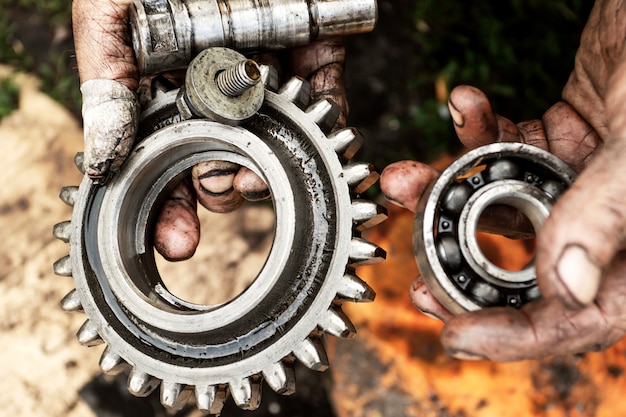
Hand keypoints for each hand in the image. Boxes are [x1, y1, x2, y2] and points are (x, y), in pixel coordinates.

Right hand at [73, 1, 347, 260]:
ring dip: (276, 171)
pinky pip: (327, 102)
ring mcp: (267, 72)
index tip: (176, 243)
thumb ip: (107, 77)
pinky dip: (329, 130)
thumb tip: (99, 158)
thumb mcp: (112, 6)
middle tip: (232, 193)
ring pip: (276, 144)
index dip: (164, 205)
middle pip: (220, 161)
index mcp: (166, 80)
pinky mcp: (315, 52)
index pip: (160, 159)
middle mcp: (216, 85)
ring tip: (270, 177)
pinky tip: (324, 153)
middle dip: (226, 189)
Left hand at [380, 0, 625, 360]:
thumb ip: (607, 210)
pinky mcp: (568, 136)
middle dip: (462, 264)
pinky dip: (481, 131)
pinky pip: (512, 146)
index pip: (583, 314)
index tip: (455, 337)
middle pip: (532, 265)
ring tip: (406, 179)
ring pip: (507, 203)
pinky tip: (465, 104)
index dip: (517, 335)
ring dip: (449, 189)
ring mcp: (589, 177)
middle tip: (415, 268)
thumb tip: (567, 286)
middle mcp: (618, 216)